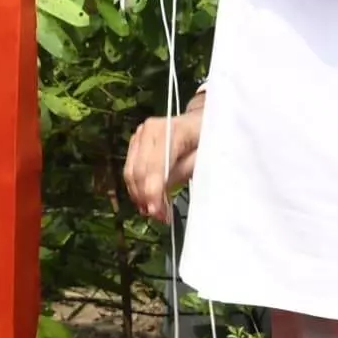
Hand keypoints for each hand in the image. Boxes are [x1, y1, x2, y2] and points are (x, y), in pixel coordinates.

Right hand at [122, 100, 204, 221]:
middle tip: (160, 217)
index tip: (157, 213)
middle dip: (147, 198)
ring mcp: (140, 134)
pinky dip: (136, 187)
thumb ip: (184, 170)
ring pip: (130, 172)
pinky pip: (129, 169)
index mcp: (171, 130)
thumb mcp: (206, 154)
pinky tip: (147, 200)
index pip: (156, 166)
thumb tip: (164, 189)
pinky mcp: (135, 142)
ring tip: (154, 212)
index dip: (153, 192)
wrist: (199, 120)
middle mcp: (150, 129)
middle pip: (139, 171)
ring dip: (139, 195)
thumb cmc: (207, 137)